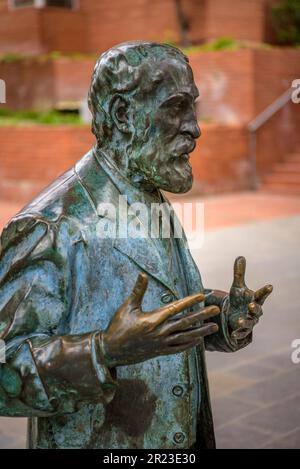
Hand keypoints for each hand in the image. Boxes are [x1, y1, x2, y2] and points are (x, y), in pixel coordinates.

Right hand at [101, 273, 219, 366]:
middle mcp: (160, 332)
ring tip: (214, 326)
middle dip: (202, 315)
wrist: (111, 350)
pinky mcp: (159, 352)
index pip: (175, 308)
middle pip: (186, 322)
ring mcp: (161, 343)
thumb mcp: (127, 307)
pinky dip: (189, 344)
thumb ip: (138, 290)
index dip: (190, 301)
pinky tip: (199, 340)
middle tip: (216, 310)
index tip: (202, 296)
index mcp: (153, 320)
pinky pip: (178, 348)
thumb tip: (142, 274)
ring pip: (186, 337)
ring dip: (201, 331)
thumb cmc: (118, 326)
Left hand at [228, 256, 272, 340]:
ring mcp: (249, 321)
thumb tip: (240, 257)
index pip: (261, 295)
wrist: (233, 314)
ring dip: (245, 321)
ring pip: (249, 322)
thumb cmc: (238, 299)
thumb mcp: (237, 287)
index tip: (270, 286)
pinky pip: (241, 333)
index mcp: (254, 300)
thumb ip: (239, 273)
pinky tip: (232, 335)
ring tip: (239, 320)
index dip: (265, 291)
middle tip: (252, 304)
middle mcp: (254, 311)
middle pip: (257, 310)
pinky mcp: (242, 330)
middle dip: (255, 307)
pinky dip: (238, 334)